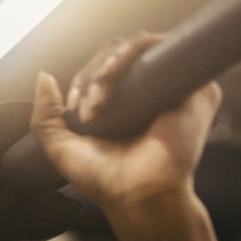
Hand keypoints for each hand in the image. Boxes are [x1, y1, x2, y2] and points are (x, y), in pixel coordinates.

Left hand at [29, 31, 221, 214]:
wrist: (136, 195)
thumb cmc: (104, 180)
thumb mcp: (62, 148)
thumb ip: (46, 116)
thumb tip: (44, 76)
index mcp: (127, 106)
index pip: (103, 68)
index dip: (84, 79)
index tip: (75, 109)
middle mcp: (152, 93)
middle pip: (118, 52)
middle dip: (93, 73)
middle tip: (89, 110)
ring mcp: (175, 88)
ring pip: (139, 45)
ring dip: (110, 63)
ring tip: (100, 100)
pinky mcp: (195, 87)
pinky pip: (164, 46)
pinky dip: (135, 51)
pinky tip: (118, 74)